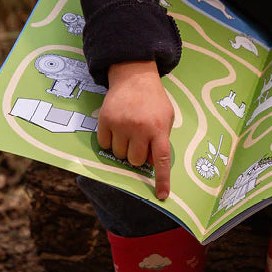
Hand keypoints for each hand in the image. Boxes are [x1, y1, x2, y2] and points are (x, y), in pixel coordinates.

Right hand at [97, 61, 174, 199]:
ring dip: (123, 148)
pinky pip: (105, 145)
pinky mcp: (105, 120)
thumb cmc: (153, 100)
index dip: (162, 179)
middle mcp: (139, 128)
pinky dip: (110, 141)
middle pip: (135, 161)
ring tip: (128, 131)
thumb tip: (151, 164)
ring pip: (118, 155)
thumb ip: (162, 139)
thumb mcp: (166, 117)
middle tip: (139, 141)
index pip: (161, 159)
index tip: (161, 195)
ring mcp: (121, 125)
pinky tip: (116, 127)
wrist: (134, 76)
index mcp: (158, 128)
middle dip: (137, 156)